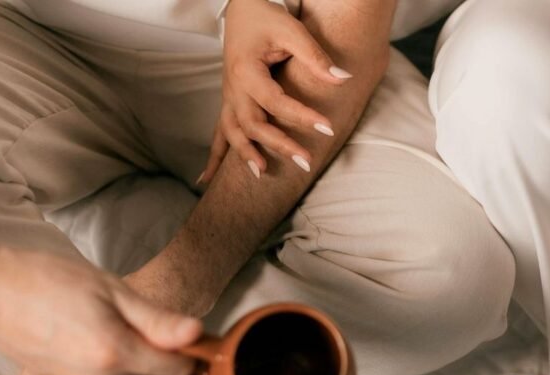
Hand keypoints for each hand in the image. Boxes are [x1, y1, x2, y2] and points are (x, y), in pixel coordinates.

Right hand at [0, 248, 202, 374]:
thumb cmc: (46, 280)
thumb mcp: (109, 289)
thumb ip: (156, 319)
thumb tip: (198, 335)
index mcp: (115, 355)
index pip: (178, 371)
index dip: (198, 356)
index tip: (207, 340)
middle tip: (192, 348)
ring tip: (163, 350)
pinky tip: (131, 360)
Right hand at [198, 0, 349, 183]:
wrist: (241, 10)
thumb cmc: (265, 17)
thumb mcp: (291, 31)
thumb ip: (315, 56)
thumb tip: (343, 78)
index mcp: (246, 71)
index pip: (276, 102)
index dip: (302, 117)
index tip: (328, 128)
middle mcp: (233, 89)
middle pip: (253, 125)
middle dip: (279, 145)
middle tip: (307, 161)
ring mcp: (228, 98)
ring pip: (232, 133)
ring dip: (245, 155)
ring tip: (263, 174)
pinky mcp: (229, 103)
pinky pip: (218, 134)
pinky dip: (213, 158)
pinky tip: (205, 182)